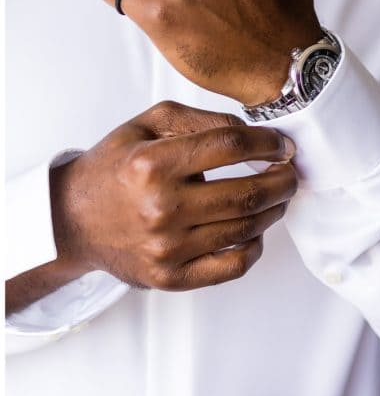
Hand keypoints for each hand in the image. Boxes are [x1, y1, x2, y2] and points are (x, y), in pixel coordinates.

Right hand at [50, 102, 297, 290]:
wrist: (71, 219)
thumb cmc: (116, 166)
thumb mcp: (150, 123)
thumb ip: (203, 119)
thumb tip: (253, 131)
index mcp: (154, 164)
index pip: (231, 146)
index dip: (268, 143)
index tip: (282, 144)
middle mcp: (160, 208)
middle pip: (247, 193)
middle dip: (283, 180)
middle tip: (291, 172)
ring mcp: (166, 248)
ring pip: (245, 228)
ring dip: (274, 209)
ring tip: (278, 195)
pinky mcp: (170, 276)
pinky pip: (232, 266)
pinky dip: (254, 246)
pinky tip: (255, 230)